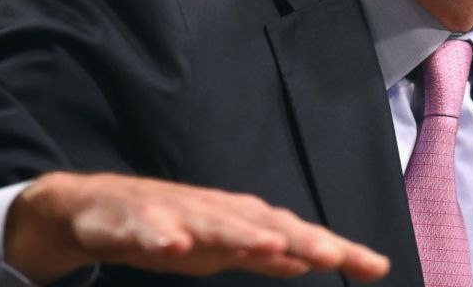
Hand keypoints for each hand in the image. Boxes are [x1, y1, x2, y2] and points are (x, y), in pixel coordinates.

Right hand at [3, 172, 390, 283]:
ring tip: (270, 246)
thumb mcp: (224, 247)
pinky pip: (146, 229)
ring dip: (239, 233)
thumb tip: (307, 261)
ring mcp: (174, 211)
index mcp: (240, 220)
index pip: (296, 234)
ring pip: (211, 221)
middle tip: (335, 256)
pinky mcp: (131, 219)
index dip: (335, 249)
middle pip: (263, 224)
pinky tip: (173, 246)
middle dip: (299, 239)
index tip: (376, 266)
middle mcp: (215, 210)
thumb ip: (265, 254)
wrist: (96, 207)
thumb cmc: (171, 226)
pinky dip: (161, 235)